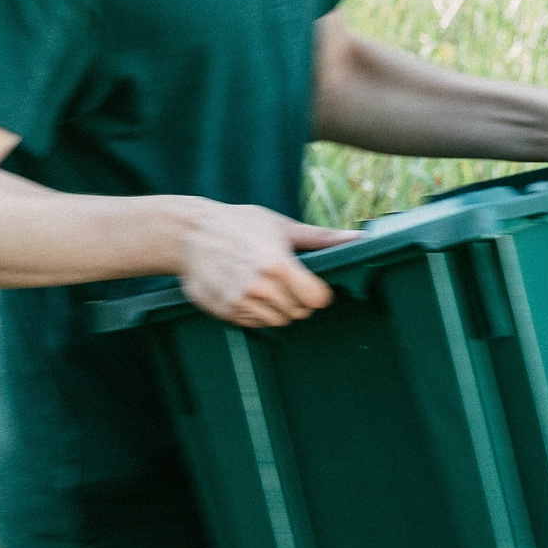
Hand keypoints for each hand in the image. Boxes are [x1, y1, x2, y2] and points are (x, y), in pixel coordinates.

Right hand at [177, 203, 359, 327]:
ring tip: (264, 283)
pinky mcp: (225, 313)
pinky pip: (255, 324)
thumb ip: (320, 239)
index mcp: (278, 265)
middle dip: (297, 298)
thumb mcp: (279, 225)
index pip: (316, 300)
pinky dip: (256, 312)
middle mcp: (260, 289)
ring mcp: (240, 303)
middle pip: (298, 312)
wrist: (190, 234)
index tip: (311, 282)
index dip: (318, 292)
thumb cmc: (238, 224)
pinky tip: (247, 290)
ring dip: (277, 307)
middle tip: (283, 278)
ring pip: (277, 321)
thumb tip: (358, 240)